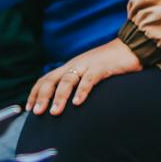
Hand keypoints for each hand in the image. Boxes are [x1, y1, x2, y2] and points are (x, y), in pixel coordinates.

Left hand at [26, 39, 141, 115]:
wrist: (131, 47)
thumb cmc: (110, 64)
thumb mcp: (89, 74)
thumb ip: (78, 85)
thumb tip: (69, 104)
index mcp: (69, 67)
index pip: (46, 79)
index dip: (35, 93)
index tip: (29, 109)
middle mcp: (74, 65)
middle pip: (52, 80)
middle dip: (42, 96)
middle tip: (37, 113)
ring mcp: (87, 65)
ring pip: (68, 80)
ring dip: (59, 97)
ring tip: (54, 112)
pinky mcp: (102, 68)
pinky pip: (89, 79)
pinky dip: (82, 91)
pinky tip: (77, 103)